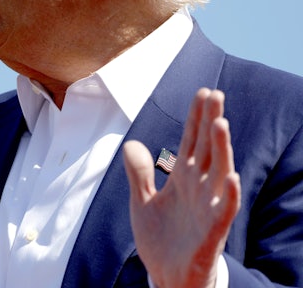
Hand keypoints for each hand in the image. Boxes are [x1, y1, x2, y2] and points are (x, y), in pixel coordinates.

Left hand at [123, 88, 240, 287]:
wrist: (166, 276)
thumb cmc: (160, 239)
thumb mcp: (142, 202)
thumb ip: (139, 174)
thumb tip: (131, 144)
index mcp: (183, 179)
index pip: (193, 141)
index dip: (197, 118)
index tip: (203, 92)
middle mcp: (199, 189)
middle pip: (208, 150)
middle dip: (211, 122)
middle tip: (216, 94)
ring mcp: (207, 209)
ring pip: (218, 174)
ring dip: (221, 150)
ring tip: (221, 124)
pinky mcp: (211, 233)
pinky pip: (222, 212)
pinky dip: (227, 195)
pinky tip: (229, 177)